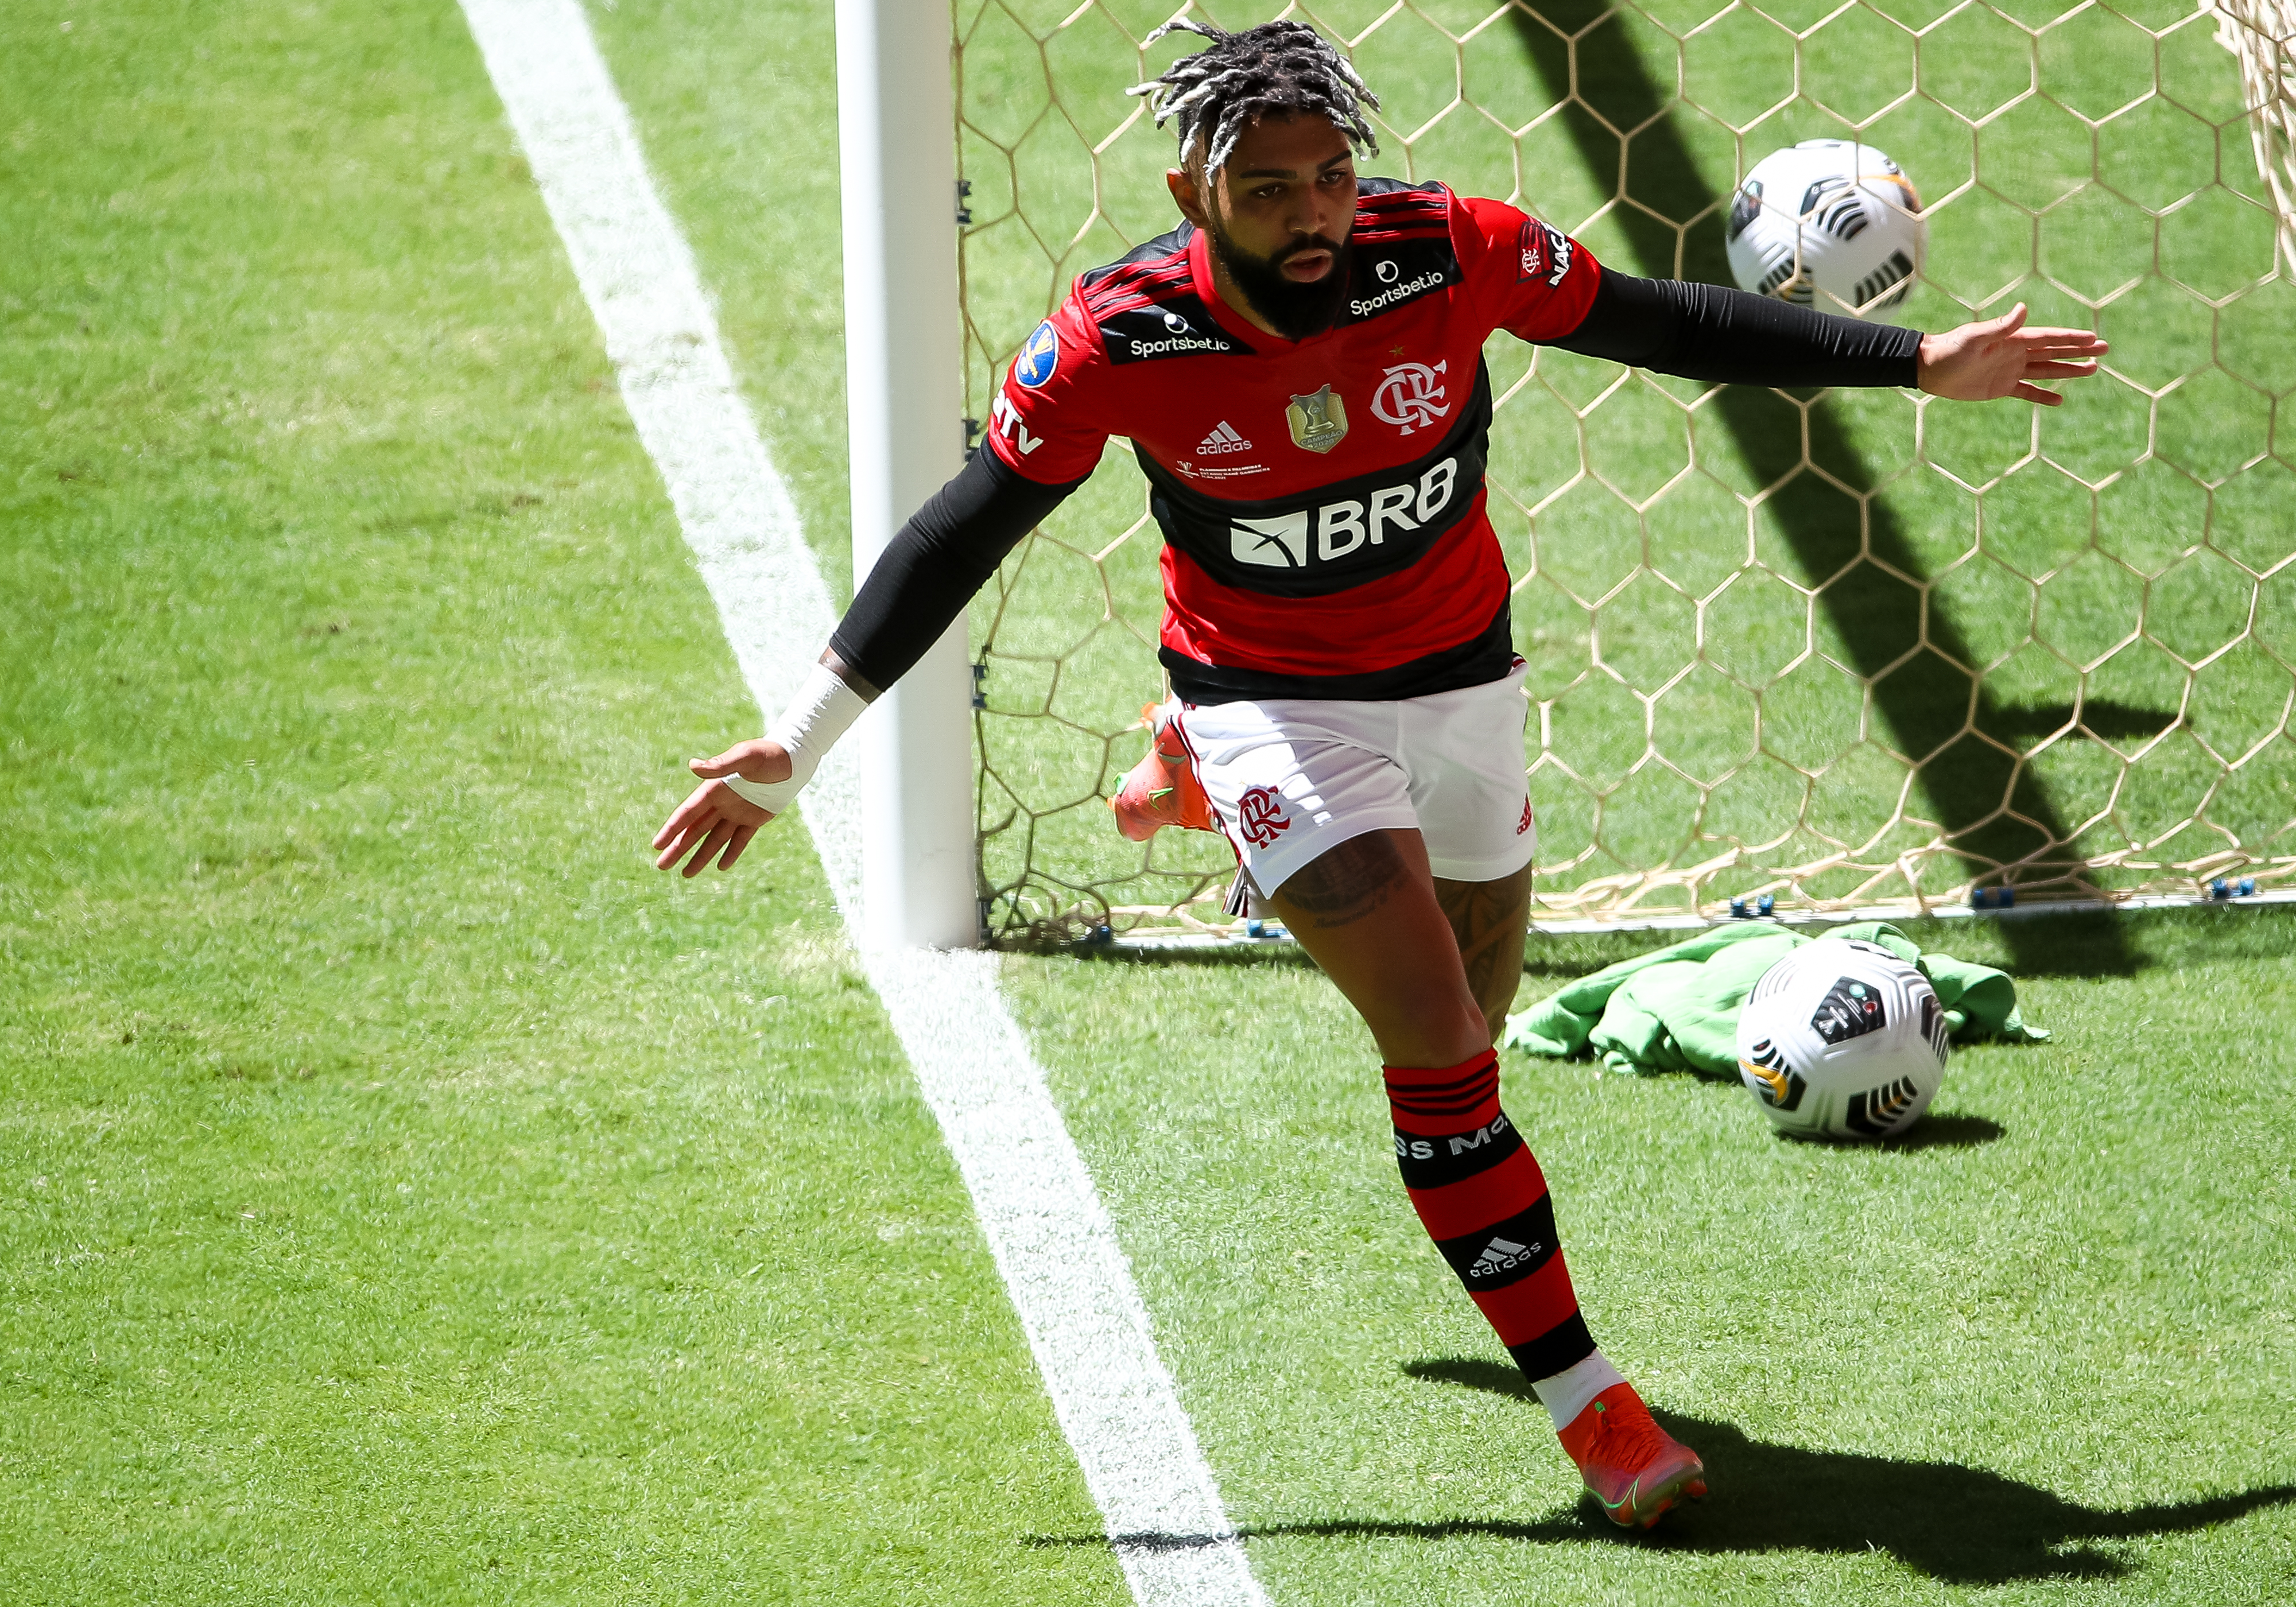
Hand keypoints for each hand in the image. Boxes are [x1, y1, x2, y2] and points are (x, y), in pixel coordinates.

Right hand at [651, 739, 790, 876]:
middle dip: (678, 849)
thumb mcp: (745, 756)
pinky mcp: (754, 819)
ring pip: (714, 840)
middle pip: (695, 831)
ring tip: (685, 874)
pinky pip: (740, 840)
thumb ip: (721, 764)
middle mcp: (721, 803)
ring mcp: (737, 813)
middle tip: (661, 866)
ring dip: (700, 856)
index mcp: (714, 789)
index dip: (672, 829)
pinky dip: (731, 853)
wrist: (793, 759)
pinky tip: (720, 867)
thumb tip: (693, 766)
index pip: (688, 813)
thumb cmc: (768, 754)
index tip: (657, 845)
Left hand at [1917, 303, 2107, 406]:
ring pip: (2046, 370)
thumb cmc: (1949, 349)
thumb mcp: (1975, 337)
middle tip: (2104, 349)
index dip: (2071, 338)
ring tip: (2092, 370)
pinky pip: (2027, 391)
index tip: (2093, 337)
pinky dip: (2043, 395)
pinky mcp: (2001, 387)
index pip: (2049, 337)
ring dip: (2068, 370)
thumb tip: (2023, 309)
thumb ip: (2000, 327)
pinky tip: (2060, 399)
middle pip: (2054, 351)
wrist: (1929, 369)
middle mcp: (2016, 353)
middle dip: (2079, 351)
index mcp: (2013, 339)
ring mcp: (2010, 370)